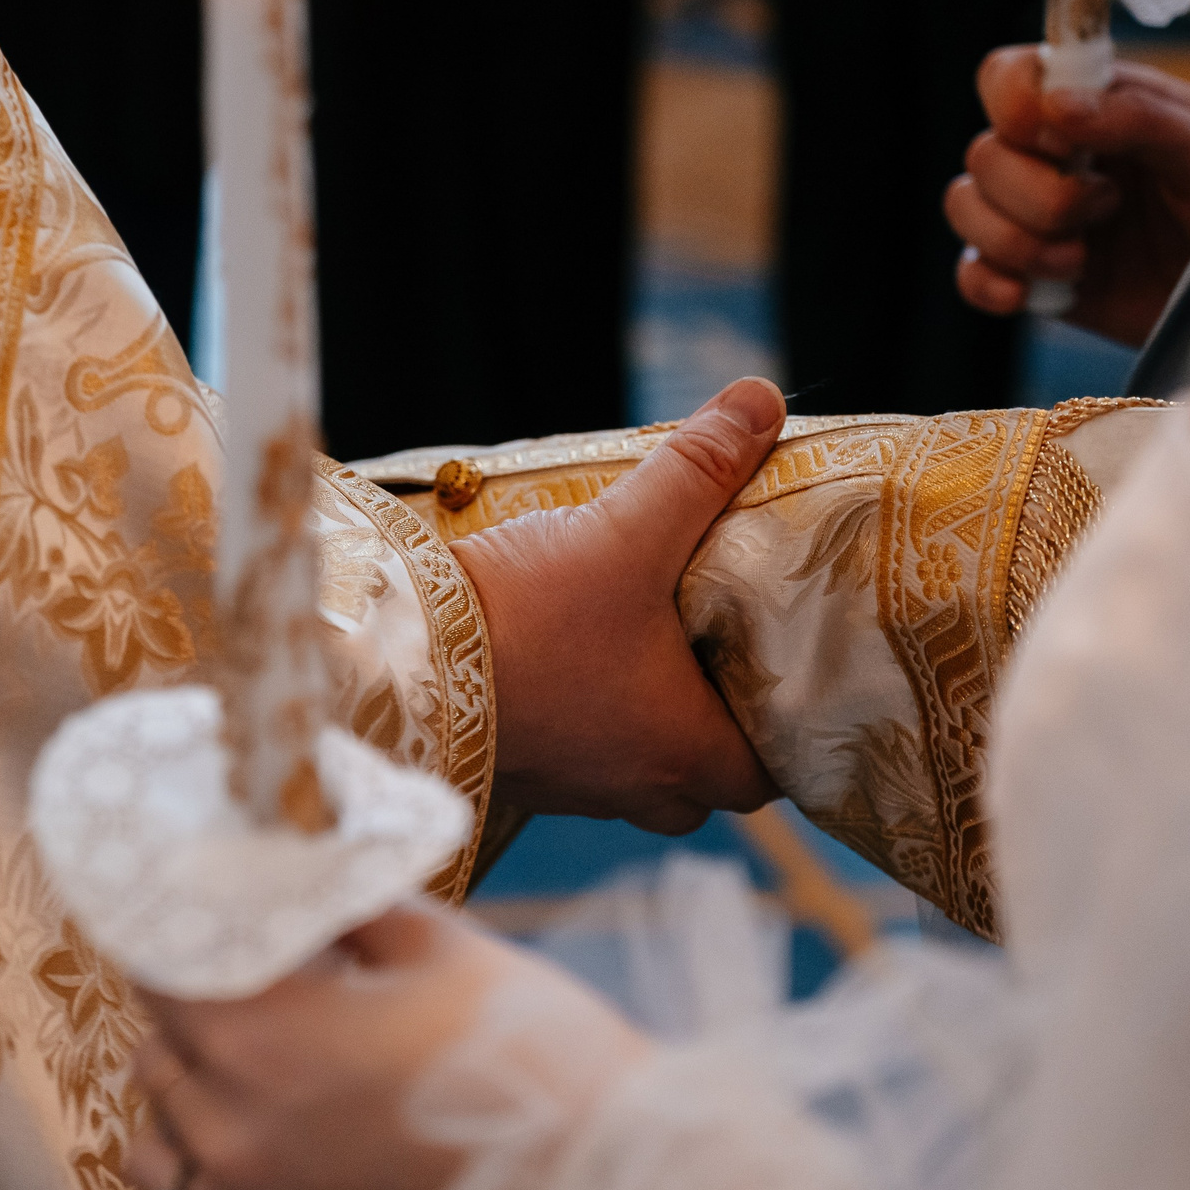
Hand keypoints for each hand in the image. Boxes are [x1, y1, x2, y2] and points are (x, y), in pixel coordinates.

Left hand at [123, 905, 644, 1189]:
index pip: (161, 968)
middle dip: (195, 1018)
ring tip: (245, 1098)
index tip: (213, 917)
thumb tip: (289, 874)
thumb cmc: (540, 1051)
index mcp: (261, 1036)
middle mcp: (236, 1134)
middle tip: (263, 997)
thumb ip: (346, 907)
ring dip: (183, 1121)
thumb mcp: (444, 946)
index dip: (184, 933)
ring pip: (157, 1162)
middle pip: (156, 1058)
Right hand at [456, 377, 785, 834]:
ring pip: (640, 766)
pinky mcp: (517, 772)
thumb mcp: (625, 535)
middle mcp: (637, 788)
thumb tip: (763, 399)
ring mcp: (572, 789)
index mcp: (688, 752)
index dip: (794, 720)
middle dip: (718, 720)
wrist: (395, 669)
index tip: (794, 666)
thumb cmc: (527, 623)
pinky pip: (576, 755)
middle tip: (723, 650)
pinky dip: (585, 714)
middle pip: (708, 774)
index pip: (777, 766)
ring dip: (648, 716)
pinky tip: (570, 655)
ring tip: (647, 642)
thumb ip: (698, 470)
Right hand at [949, 47, 1189, 345]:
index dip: (1014, 104)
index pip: (1011, 76)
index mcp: (1099, 106)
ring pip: (966, 208)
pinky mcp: (1033, 277)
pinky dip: (991, 284)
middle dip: (1038, 194)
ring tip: (1081, 260)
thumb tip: (1060, 104)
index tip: (1062, 141)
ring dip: (1018, 241)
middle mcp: (1058, 155)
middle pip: (984, 153)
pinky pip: (969, 273)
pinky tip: (1036, 292)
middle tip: (1106, 210)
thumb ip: (1144, 116)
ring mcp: (1040, 217)